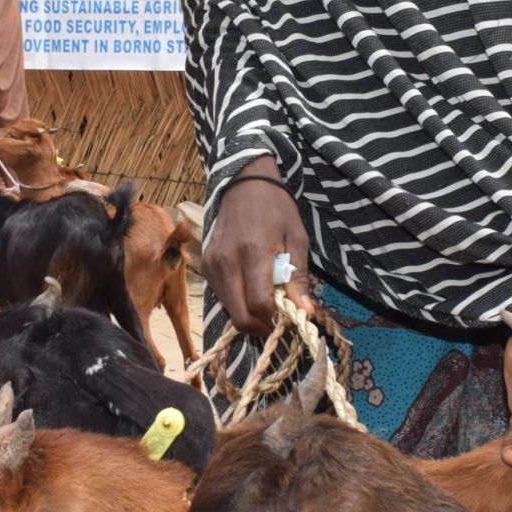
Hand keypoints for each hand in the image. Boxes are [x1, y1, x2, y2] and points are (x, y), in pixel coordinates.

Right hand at [204, 160, 308, 338]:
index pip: (260, 304)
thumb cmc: (276, 209)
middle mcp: (226, 262)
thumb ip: (298, 278)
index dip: (277, 320)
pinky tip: (254, 289)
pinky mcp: (206, 267)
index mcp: (252, 252)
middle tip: (281, 320)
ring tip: (270, 303)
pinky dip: (240, 303)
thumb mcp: (297, 239)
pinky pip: (223, 297)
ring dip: (251, 316)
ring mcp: (212, 265)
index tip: (292, 320)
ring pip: (230, 311)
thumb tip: (304, 312)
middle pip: (241, 316)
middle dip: (263, 327)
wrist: (244, 184)